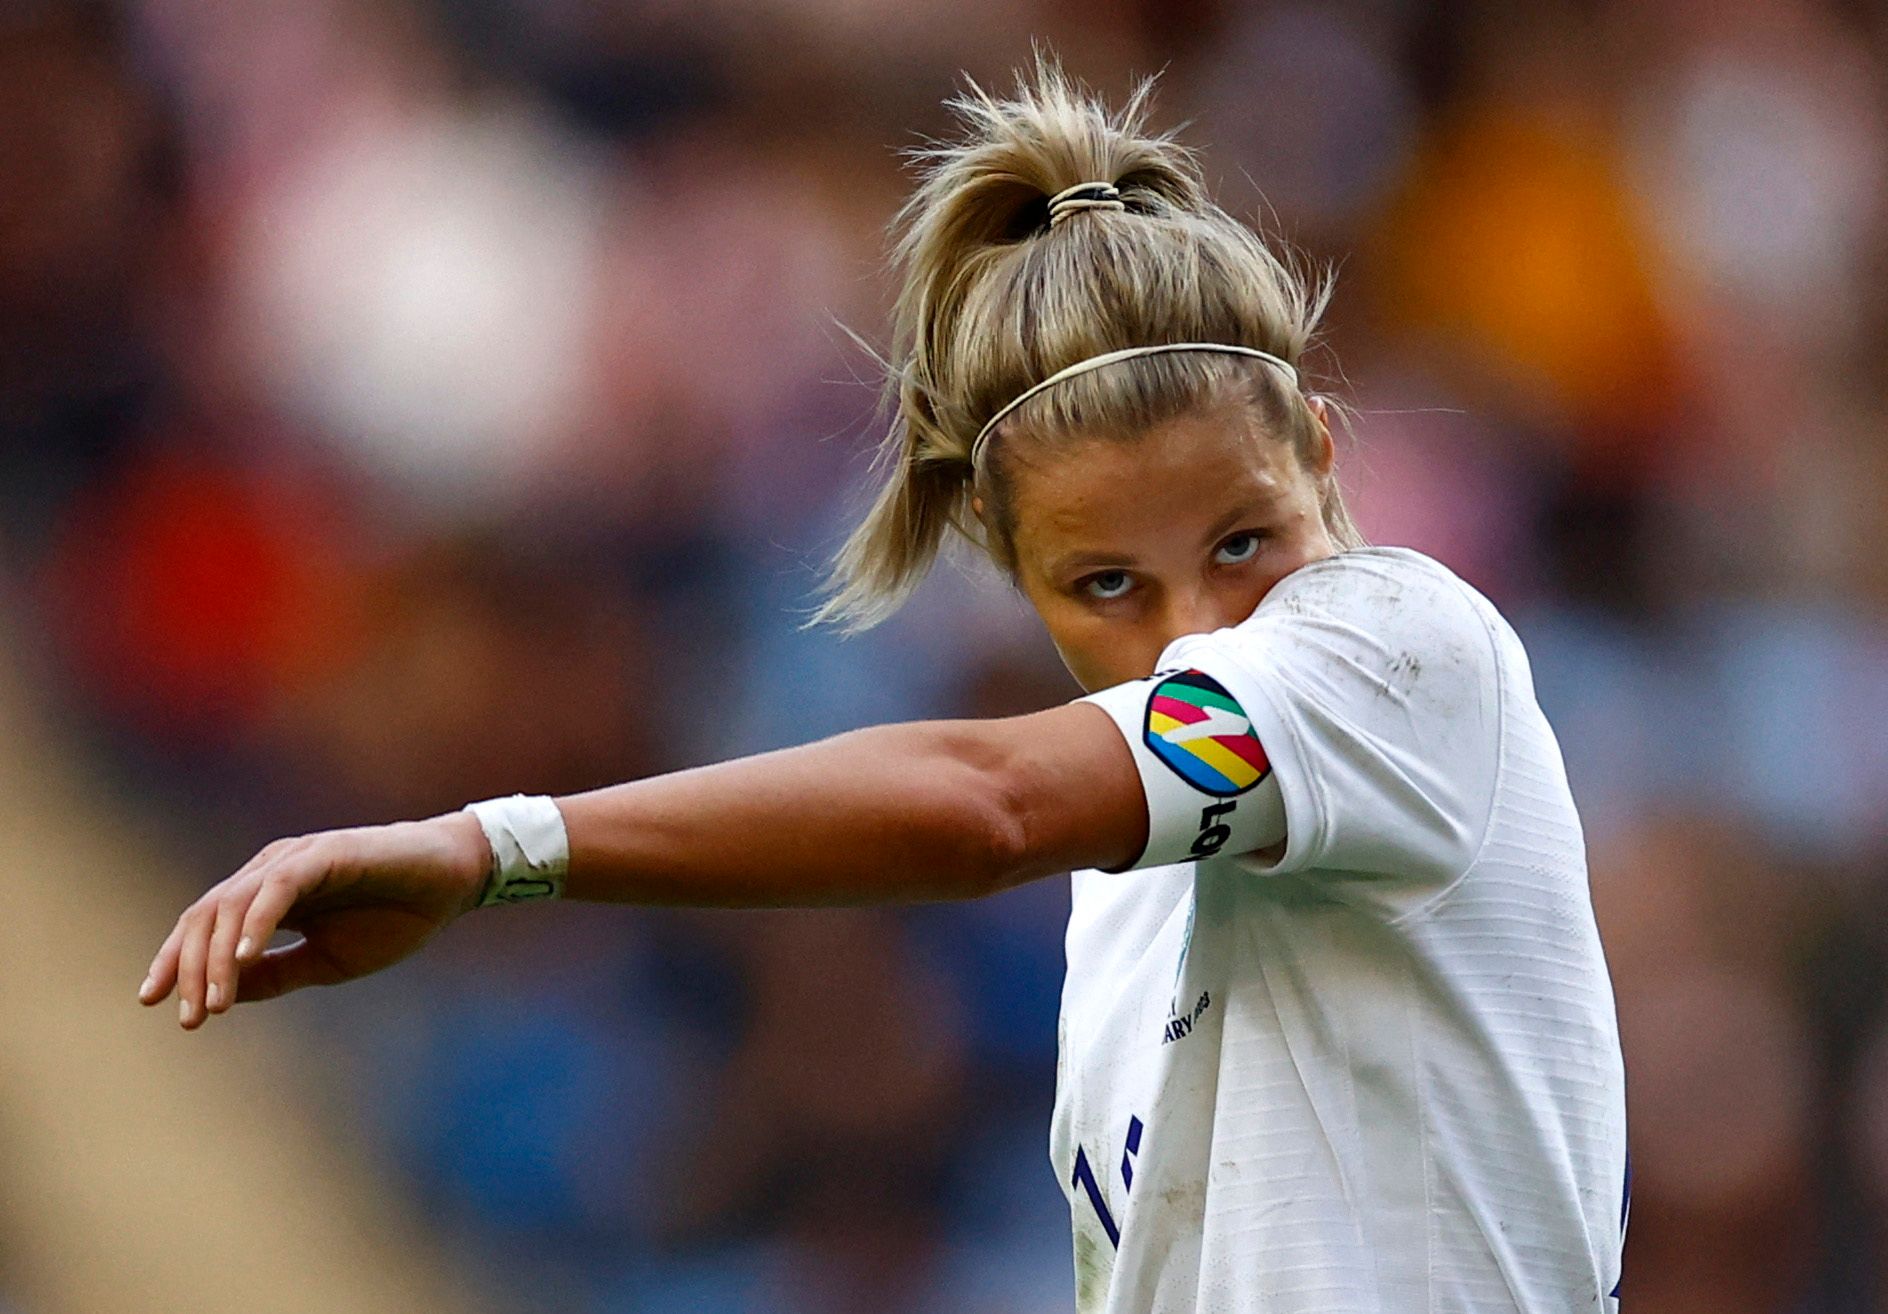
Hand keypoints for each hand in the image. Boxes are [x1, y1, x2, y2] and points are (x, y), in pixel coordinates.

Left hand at [139, 811, 492, 1029]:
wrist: (453, 884)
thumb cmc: (396, 917)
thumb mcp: (327, 961)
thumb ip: (276, 973)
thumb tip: (225, 994)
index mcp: (269, 895)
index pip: (205, 925)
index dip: (177, 963)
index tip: (160, 1006)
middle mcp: (272, 871)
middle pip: (206, 916)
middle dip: (189, 968)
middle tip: (191, 1018)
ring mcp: (296, 859)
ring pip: (233, 905)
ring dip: (217, 957)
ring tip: (216, 1003)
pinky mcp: (324, 854)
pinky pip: (277, 888)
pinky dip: (256, 924)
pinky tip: (244, 961)